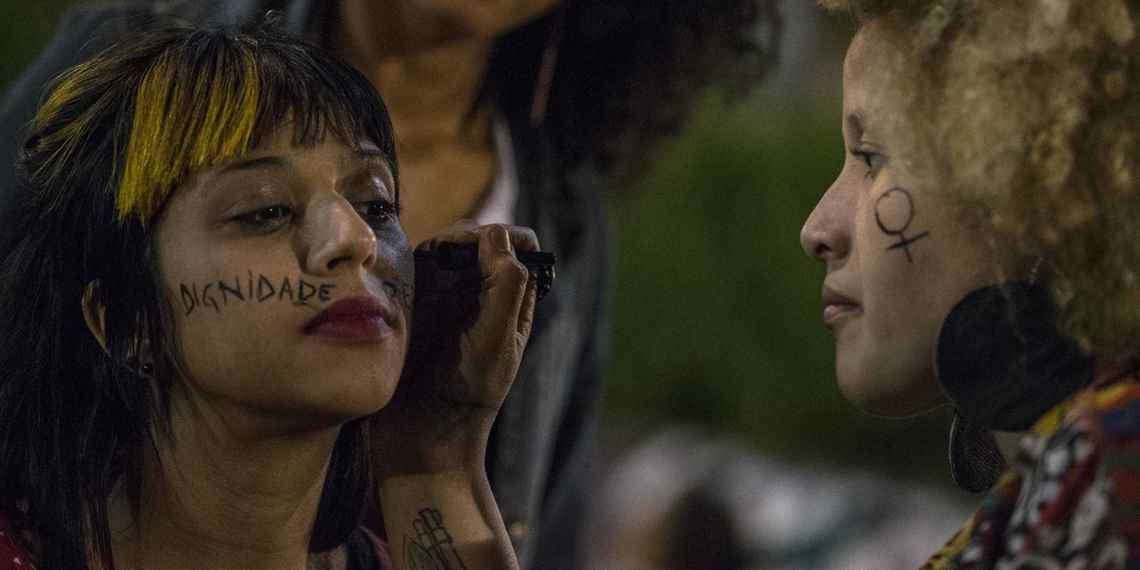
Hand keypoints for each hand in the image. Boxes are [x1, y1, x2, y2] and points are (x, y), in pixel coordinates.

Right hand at [369, 222, 538, 476]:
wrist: (422, 429)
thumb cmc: (469, 389)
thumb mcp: (499, 338)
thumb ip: (506, 285)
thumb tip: (497, 232)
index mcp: (509, 299)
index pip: (518, 248)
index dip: (510, 238)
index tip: (496, 245)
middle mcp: (477, 292)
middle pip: (478, 240)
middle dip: (470, 237)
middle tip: (456, 252)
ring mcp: (441, 294)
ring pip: (443, 249)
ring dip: (441, 247)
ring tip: (434, 264)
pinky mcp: (410, 302)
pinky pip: (412, 267)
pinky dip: (414, 261)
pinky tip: (413, 272)